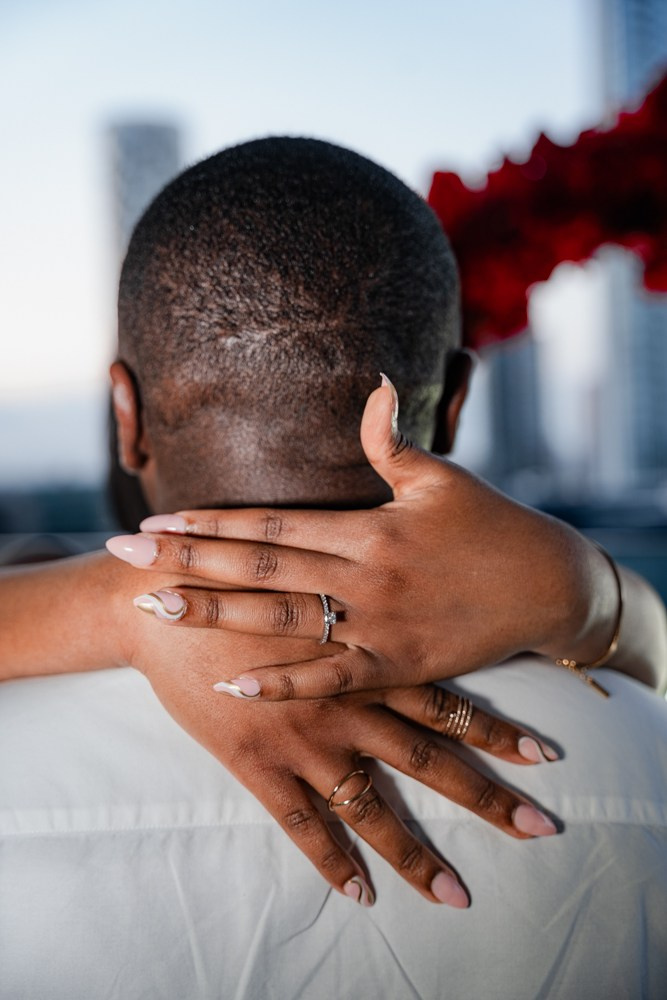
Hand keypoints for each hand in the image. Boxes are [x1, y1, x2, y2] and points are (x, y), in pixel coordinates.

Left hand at [107, 380, 619, 698]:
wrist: (548, 586)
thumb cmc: (492, 525)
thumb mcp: (443, 477)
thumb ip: (392, 441)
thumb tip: (374, 383)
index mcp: (368, 525)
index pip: (271, 522)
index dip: (209, 521)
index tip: (154, 519)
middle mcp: (364, 574)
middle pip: (259, 568)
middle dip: (186, 561)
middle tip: (123, 557)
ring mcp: (378, 624)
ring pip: (281, 621)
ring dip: (214, 614)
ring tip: (154, 609)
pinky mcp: (397, 666)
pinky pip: (330, 678)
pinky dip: (282, 683)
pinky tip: (231, 683)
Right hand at [120, 604, 558, 906]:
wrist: (171, 602)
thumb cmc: (243, 579)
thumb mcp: (313, 574)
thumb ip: (361, 591)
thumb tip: (402, 592)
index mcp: (366, 659)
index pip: (446, 700)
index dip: (496, 728)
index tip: (545, 754)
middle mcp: (348, 704)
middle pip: (429, 759)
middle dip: (486, 796)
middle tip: (540, 828)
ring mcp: (305, 738)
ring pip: (372, 808)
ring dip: (416, 856)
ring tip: (457, 896)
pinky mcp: (258, 764)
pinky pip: (301, 826)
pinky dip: (331, 863)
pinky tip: (360, 896)